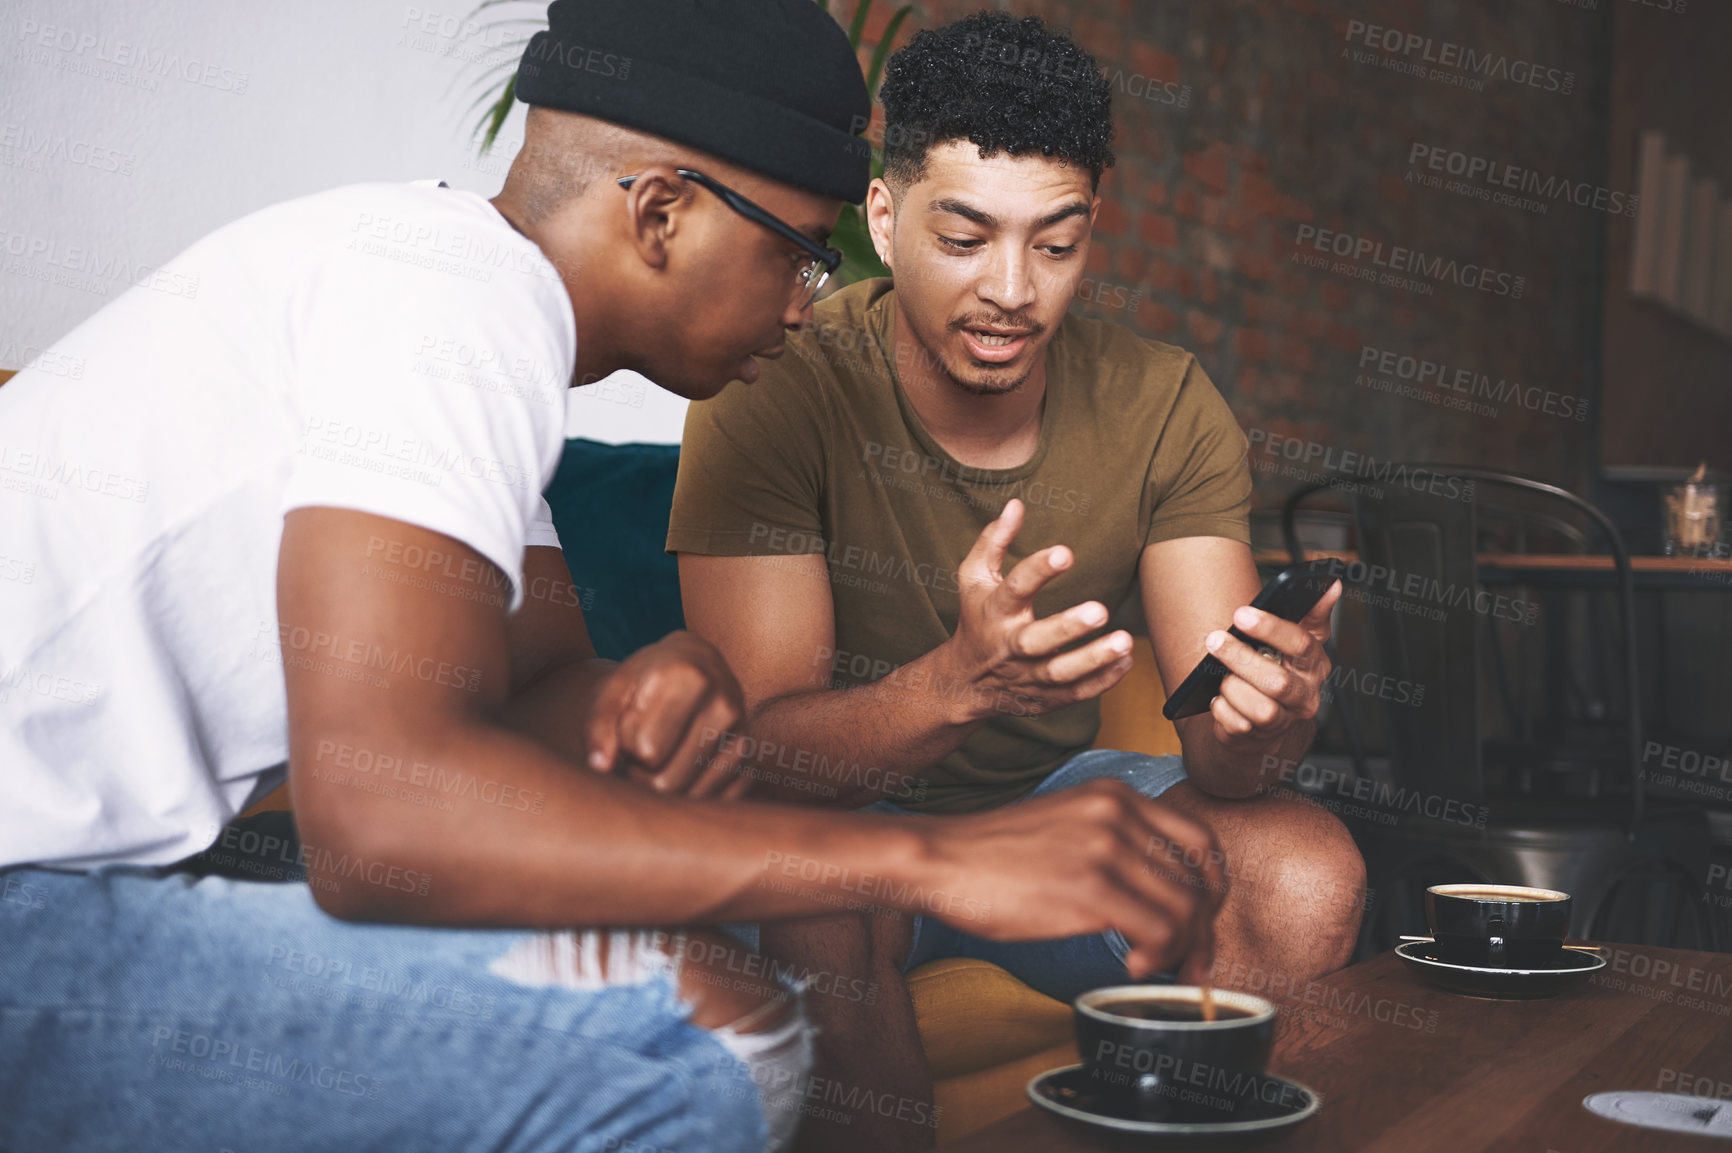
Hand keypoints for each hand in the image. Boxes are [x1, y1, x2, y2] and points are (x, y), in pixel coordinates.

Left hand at [584, 630, 751, 799]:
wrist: (697, 665)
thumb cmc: (648, 679)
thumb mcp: (615, 689)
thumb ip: (599, 725)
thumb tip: (600, 767)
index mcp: (690, 679)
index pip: (646, 750)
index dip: (626, 745)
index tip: (630, 725)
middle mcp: (726, 705)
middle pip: (667, 780)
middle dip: (642, 773)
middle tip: (639, 748)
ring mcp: (744, 735)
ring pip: (689, 798)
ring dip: (664, 785)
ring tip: (660, 756)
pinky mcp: (750, 762)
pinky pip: (714, 803)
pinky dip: (690, 795)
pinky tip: (681, 768)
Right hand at [921, 780, 1225, 980]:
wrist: (940, 858)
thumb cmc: (994, 854)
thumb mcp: (1066, 822)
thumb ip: (1115, 839)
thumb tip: (1158, 891)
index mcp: (1116, 794)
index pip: (1200, 838)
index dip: (1212, 887)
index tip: (1203, 921)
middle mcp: (1119, 812)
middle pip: (1198, 879)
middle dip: (1203, 931)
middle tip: (1192, 963)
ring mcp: (1106, 847)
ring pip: (1186, 908)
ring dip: (1181, 950)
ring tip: (1153, 967)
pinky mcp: (1090, 887)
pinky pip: (1158, 930)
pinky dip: (1157, 957)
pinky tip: (1132, 965)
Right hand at [940, 499, 1135, 721]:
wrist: (966, 681)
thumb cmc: (978, 617)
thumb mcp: (974, 577)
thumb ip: (994, 541)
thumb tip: (1016, 504)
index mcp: (995, 611)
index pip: (1014, 588)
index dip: (1038, 570)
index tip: (1065, 552)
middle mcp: (1010, 646)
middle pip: (1036, 640)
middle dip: (1068, 627)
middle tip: (1100, 610)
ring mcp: (1027, 676)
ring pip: (1060, 674)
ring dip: (1092, 659)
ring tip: (1124, 642)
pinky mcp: (1045, 698)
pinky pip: (1075, 694)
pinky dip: (1102, 681)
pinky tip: (1126, 661)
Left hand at [1201, 581, 1342, 754]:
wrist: (1265, 721)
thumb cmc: (1279, 669)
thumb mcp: (1298, 642)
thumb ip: (1313, 614)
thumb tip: (1333, 585)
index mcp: (1315, 666)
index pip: (1300, 645)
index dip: (1271, 628)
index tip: (1241, 614)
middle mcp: (1304, 697)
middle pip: (1277, 681)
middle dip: (1241, 658)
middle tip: (1214, 639)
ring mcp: (1282, 720)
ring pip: (1260, 708)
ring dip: (1233, 687)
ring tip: (1221, 676)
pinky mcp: (1257, 737)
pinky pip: (1236, 725)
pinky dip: (1222, 709)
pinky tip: (1218, 699)